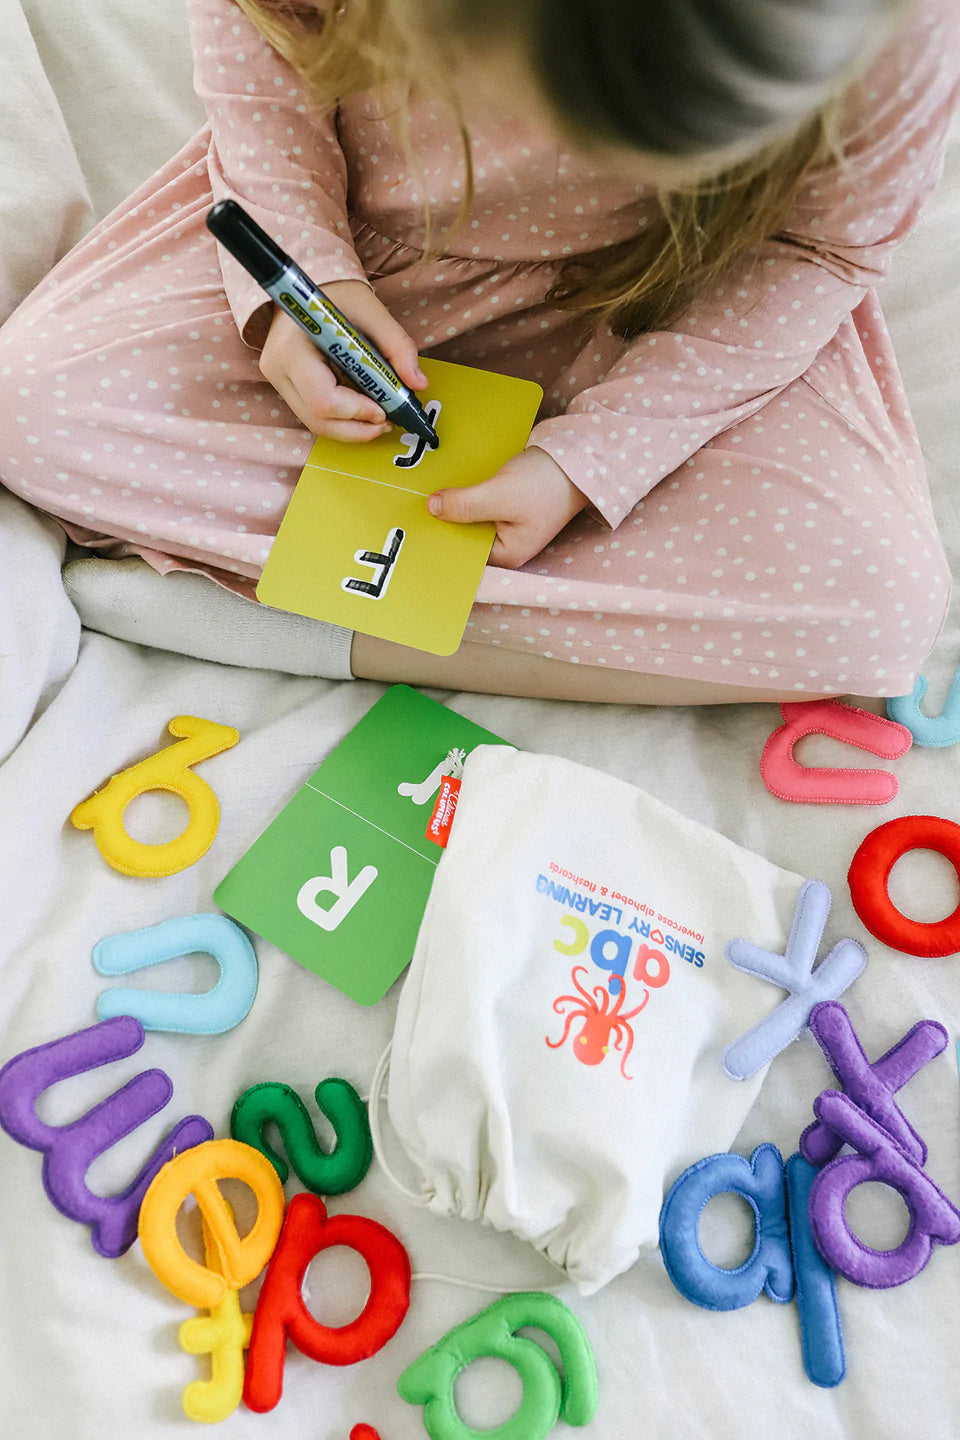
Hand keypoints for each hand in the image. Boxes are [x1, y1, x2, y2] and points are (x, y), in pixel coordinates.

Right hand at [259, 279, 426, 441]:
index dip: (356, 411)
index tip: (383, 410)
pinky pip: (315, 415)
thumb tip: (418, 383)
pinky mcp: (287, 388)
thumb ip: (398, 347)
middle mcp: (279, 369)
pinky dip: (343, 419)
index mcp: (293, 348)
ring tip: (379, 418)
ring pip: (316, 424)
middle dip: (357, 428)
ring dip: (351, 428)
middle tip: (386, 422)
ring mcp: (279, 381)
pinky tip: (363, 409)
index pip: (323, 399)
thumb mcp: (373, 313)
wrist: (309, 290)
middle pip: (318, 420)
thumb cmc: (339, 296)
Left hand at [426, 446, 589, 567]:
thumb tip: (431, 508)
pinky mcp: (506, 504)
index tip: (416, 525)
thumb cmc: (547, 482)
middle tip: (414, 505)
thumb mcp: (501, 494)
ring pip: (469, 517)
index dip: (441, 537)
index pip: (463, 552)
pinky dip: (466, 493)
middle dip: (445, 519)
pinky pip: (477, 502)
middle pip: (464, 535)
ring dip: (453, 504)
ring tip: (427, 492)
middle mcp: (506, 545)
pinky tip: (448, 483)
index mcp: (507, 554)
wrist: (578, 455)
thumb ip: (465, 505)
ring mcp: (507, 524)